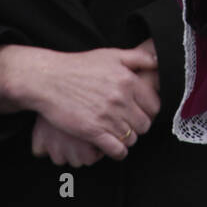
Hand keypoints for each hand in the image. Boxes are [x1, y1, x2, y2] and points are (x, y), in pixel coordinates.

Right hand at [0, 42, 161, 159]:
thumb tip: (158, 59)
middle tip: (129, 124)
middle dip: (138, 126)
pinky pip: (116, 150)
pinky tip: (114, 148)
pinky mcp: (92, 132)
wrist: (48, 80)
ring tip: (118, 133)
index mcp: (128, 80)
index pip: (154, 105)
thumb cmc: (79, 66)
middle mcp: (121, 99)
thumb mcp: (111, 54)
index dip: (150, 111)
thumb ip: (138, 57)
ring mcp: (107, 116)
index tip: (142, 112)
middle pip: (144, 124)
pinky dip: (118, 152)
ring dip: (127, 138)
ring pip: (131, 138)